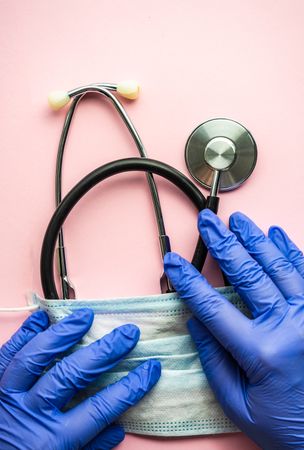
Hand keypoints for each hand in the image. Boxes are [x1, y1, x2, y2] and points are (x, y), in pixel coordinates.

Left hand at [0, 309, 159, 449]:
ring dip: (62, 334)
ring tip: (84, 315)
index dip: (131, 387)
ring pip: (35, 358)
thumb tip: (119, 427)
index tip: (150, 369)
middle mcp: (32, 414)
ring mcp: (8, 398)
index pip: (101, 408)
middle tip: (127, 333)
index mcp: (54, 441)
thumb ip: (91, 448)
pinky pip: (6, 356)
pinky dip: (23, 335)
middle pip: (71, 375)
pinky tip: (40, 318)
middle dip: (104, 351)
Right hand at [164, 209, 303, 449]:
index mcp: (262, 353)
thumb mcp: (239, 406)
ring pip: (279, 266)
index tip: (173, 261)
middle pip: (248, 274)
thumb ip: (214, 362)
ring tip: (238, 220)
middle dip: (223, 244)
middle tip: (207, 222)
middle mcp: (290, 327)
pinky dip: (290, 250)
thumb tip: (196, 321)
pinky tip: (276, 234)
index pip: (214, 307)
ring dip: (255, 239)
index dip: (189, 281)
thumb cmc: (288, 427)